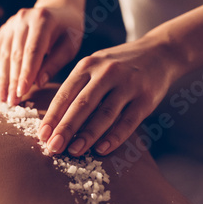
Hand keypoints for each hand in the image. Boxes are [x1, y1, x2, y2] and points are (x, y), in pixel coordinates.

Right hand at [0, 6, 83, 104]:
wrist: (58, 10)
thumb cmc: (68, 31)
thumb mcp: (69, 45)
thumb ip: (54, 63)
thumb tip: (39, 83)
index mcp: (43, 20)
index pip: (32, 51)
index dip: (26, 73)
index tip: (21, 92)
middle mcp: (23, 19)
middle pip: (16, 55)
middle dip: (13, 81)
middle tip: (11, 102)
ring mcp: (11, 23)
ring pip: (4, 54)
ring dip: (2, 78)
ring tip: (2, 98)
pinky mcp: (4, 29)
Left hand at [38, 36, 177, 155]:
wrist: (160, 51)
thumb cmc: (118, 66)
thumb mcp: (94, 67)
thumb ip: (76, 88)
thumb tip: (53, 122)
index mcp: (87, 65)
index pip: (65, 94)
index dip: (52, 116)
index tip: (41, 136)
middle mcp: (106, 72)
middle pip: (81, 105)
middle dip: (65, 128)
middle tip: (52, 148)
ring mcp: (128, 84)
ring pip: (104, 114)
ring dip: (87, 135)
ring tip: (73, 151)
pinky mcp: (146, 97)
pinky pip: (128, 120)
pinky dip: (114, 136)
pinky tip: (102, 149)